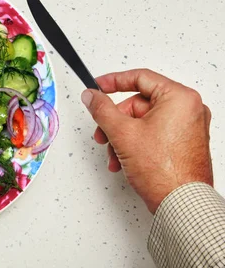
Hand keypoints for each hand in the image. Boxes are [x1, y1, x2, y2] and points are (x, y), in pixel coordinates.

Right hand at [81, 69, 211, 213]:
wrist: (180, 203)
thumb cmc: (164, 171)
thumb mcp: (122, 133)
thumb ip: (102, 109)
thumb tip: (91, 96)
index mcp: (180, 98)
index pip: (140, 78)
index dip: (113, 81)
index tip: (97, 87)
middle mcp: (188, 109)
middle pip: (138, 104)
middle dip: (116, 122)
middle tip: (102, 133)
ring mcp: (188, 127)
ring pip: (142, 121)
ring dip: (122, 137)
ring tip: (114, 154)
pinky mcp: (183, 143)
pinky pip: (152, 134)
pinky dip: (135, 144)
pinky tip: (124, 160)